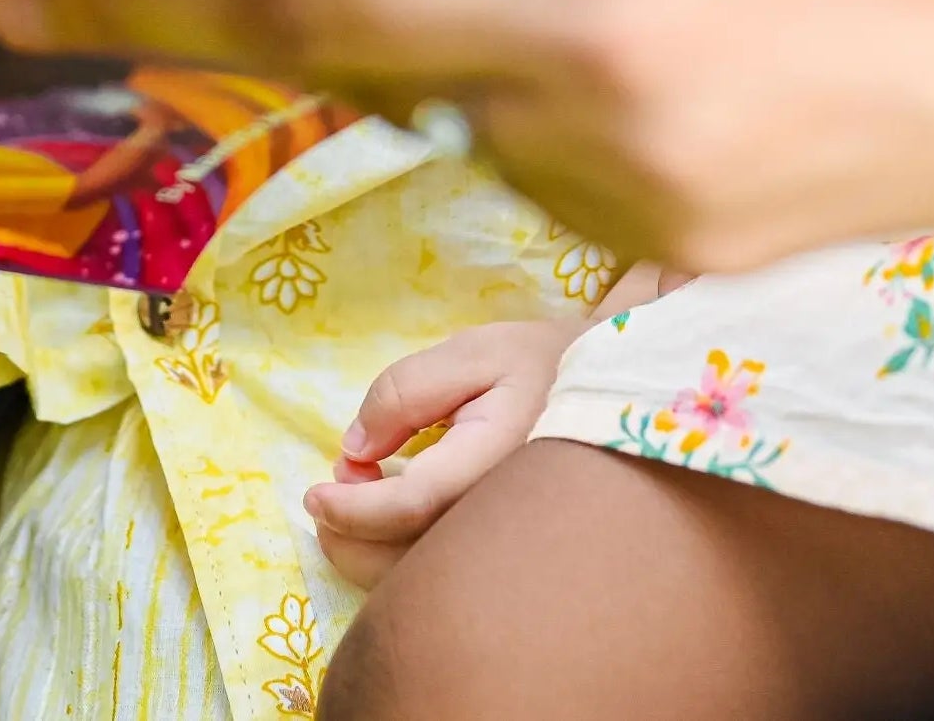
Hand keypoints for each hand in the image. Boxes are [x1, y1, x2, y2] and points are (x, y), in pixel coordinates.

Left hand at [306, 321, 580, 587]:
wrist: (619, 395)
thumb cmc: (546, 365)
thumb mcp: (476, 352)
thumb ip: (407, 391)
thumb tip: (355, 446)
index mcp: (496, 463)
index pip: (410, 507)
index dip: (352, 509)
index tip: (314, 494)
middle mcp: (504, 520)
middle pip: (410, 563)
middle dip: (350, 539)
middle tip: (324, 499)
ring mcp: (509, 544)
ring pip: (426, 582)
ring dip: (371, 554)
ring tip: (354, 501)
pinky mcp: (510, 554)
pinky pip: (446, 577)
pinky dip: (402, 560)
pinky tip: (391, 520)